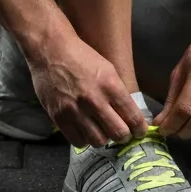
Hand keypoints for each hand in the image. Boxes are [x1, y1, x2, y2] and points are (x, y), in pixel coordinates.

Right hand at [28, 34, 148, 147]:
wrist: (51, 50)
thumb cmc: (81, 56)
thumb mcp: (107, 68)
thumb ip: (118, 93)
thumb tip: (130, 115)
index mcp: (110, 85)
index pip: (132, 117)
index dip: (139, 128)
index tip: (139, 131)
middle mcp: (94, 100)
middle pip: (118, 134)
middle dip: (124, 136)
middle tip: (122, 132)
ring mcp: (75, 110)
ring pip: (99, 141)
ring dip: (104, 138)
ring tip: (102, 130)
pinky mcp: (59, 117)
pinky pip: (78, 141)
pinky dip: (85, 139)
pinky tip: (86, 131)